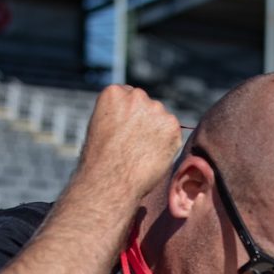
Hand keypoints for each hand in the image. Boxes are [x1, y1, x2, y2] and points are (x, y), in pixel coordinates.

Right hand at [78, 85, 182, 201]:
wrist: (111, 181)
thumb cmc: (101, 161)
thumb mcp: (100, 127)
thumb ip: (118, 115)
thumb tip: (134, 119)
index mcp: (113, 92)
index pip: (128, 96)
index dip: (128, 117)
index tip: (125, 133)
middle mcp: (136, 95)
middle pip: (147, 105)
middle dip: (144, 122)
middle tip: (135, 146)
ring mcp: (155, 109)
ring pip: (161, 119)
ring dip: (157, 133)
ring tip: (142, 154)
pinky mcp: (171, 125)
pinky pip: (173, 133)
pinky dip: (167, 145)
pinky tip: (153, 157)